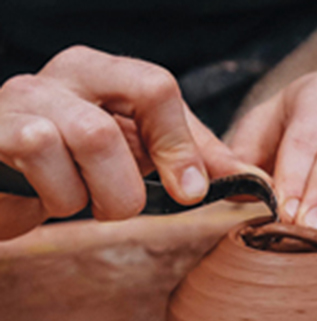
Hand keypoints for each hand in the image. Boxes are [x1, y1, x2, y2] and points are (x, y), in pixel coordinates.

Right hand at [0, 46, 245, 239]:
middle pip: (127, 112)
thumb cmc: (81, 168)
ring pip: (91, 139)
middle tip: (129, 206)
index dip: (182, 145)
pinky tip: (52, 197)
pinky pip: (41, 159)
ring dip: (99, 195)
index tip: (193, 193)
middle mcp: (68, 74)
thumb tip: (250, 179)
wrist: (8, 180)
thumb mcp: (139, 158)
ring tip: (86, 202)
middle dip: (134, 184)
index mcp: (108, 74)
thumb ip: (190, 160)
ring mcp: (26, 97)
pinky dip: (60, 196)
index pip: (159, 87)